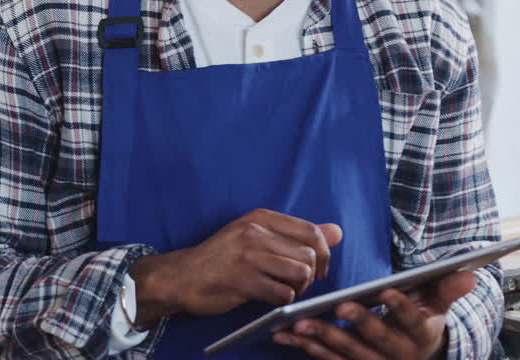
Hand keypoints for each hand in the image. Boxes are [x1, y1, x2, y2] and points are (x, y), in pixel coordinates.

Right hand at [129, 209, 342, 327]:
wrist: (182, 277)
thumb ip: (297, 234)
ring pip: (300, 274)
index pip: (310, 231)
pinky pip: (283, 294)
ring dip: (298, 289)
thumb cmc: (221, 258)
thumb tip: (337, 231)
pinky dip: (283, 301)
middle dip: (311, 275)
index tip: (319, 268)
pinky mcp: (244, 281)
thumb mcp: (256, 236)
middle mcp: (256, 232)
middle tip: (298, 284)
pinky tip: (270, 298)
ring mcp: (249, 256)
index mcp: (261, 218)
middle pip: (309, 254)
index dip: (324, 253)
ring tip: (284, 291)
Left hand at [272, 270, 477, 359]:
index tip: (386, 291)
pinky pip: (327, 359)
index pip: (412, 321)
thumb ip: (448, 288)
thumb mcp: (437, 305)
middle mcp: (396, 355)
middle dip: (357, 323)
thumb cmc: (423, 319)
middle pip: (375, 341)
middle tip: (338, 306)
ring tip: (299, 321)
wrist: (416, 355)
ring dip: (322, 337)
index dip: (400, 307)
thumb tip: (469, 273)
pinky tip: (285, 333)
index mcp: (419, 335)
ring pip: (346, 353)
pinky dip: (306, 346)